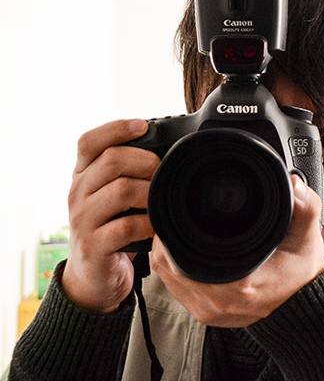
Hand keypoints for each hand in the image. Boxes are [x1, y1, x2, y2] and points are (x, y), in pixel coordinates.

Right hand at [61, 118, 159, 312]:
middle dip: (145, 160)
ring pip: (121, 191)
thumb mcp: (110, 194)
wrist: (92, 277)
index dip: (116, 128)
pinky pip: (126, 226)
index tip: (144, 126)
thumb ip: (126, 171)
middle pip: (111, 160)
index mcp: (82, 174)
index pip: (88, 141)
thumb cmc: (110, 226)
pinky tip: (156, 225)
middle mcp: (77, 193)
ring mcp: (82, 220)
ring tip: (162, 198)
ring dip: (150, 192)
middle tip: (162, 170)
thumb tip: (165, 147)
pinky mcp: (93, 246)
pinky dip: (148, 222)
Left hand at [150, 174, 323, 326]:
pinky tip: (182, 250)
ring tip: (176, 228)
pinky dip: (173, 268)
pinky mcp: (206, 314)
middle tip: (173, 213)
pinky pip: (175, 290)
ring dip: (167, 253)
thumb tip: (294, 184)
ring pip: (166, 278)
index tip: (176, 210)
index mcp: (239, 284)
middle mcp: (218, 302)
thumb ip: (305, 208)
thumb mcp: (307, 238)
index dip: (172, 234)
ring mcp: (208, 311)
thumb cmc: (301, 275)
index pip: (182, 260)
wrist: (304, 308)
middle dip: (167, 237)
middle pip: (167, 266)